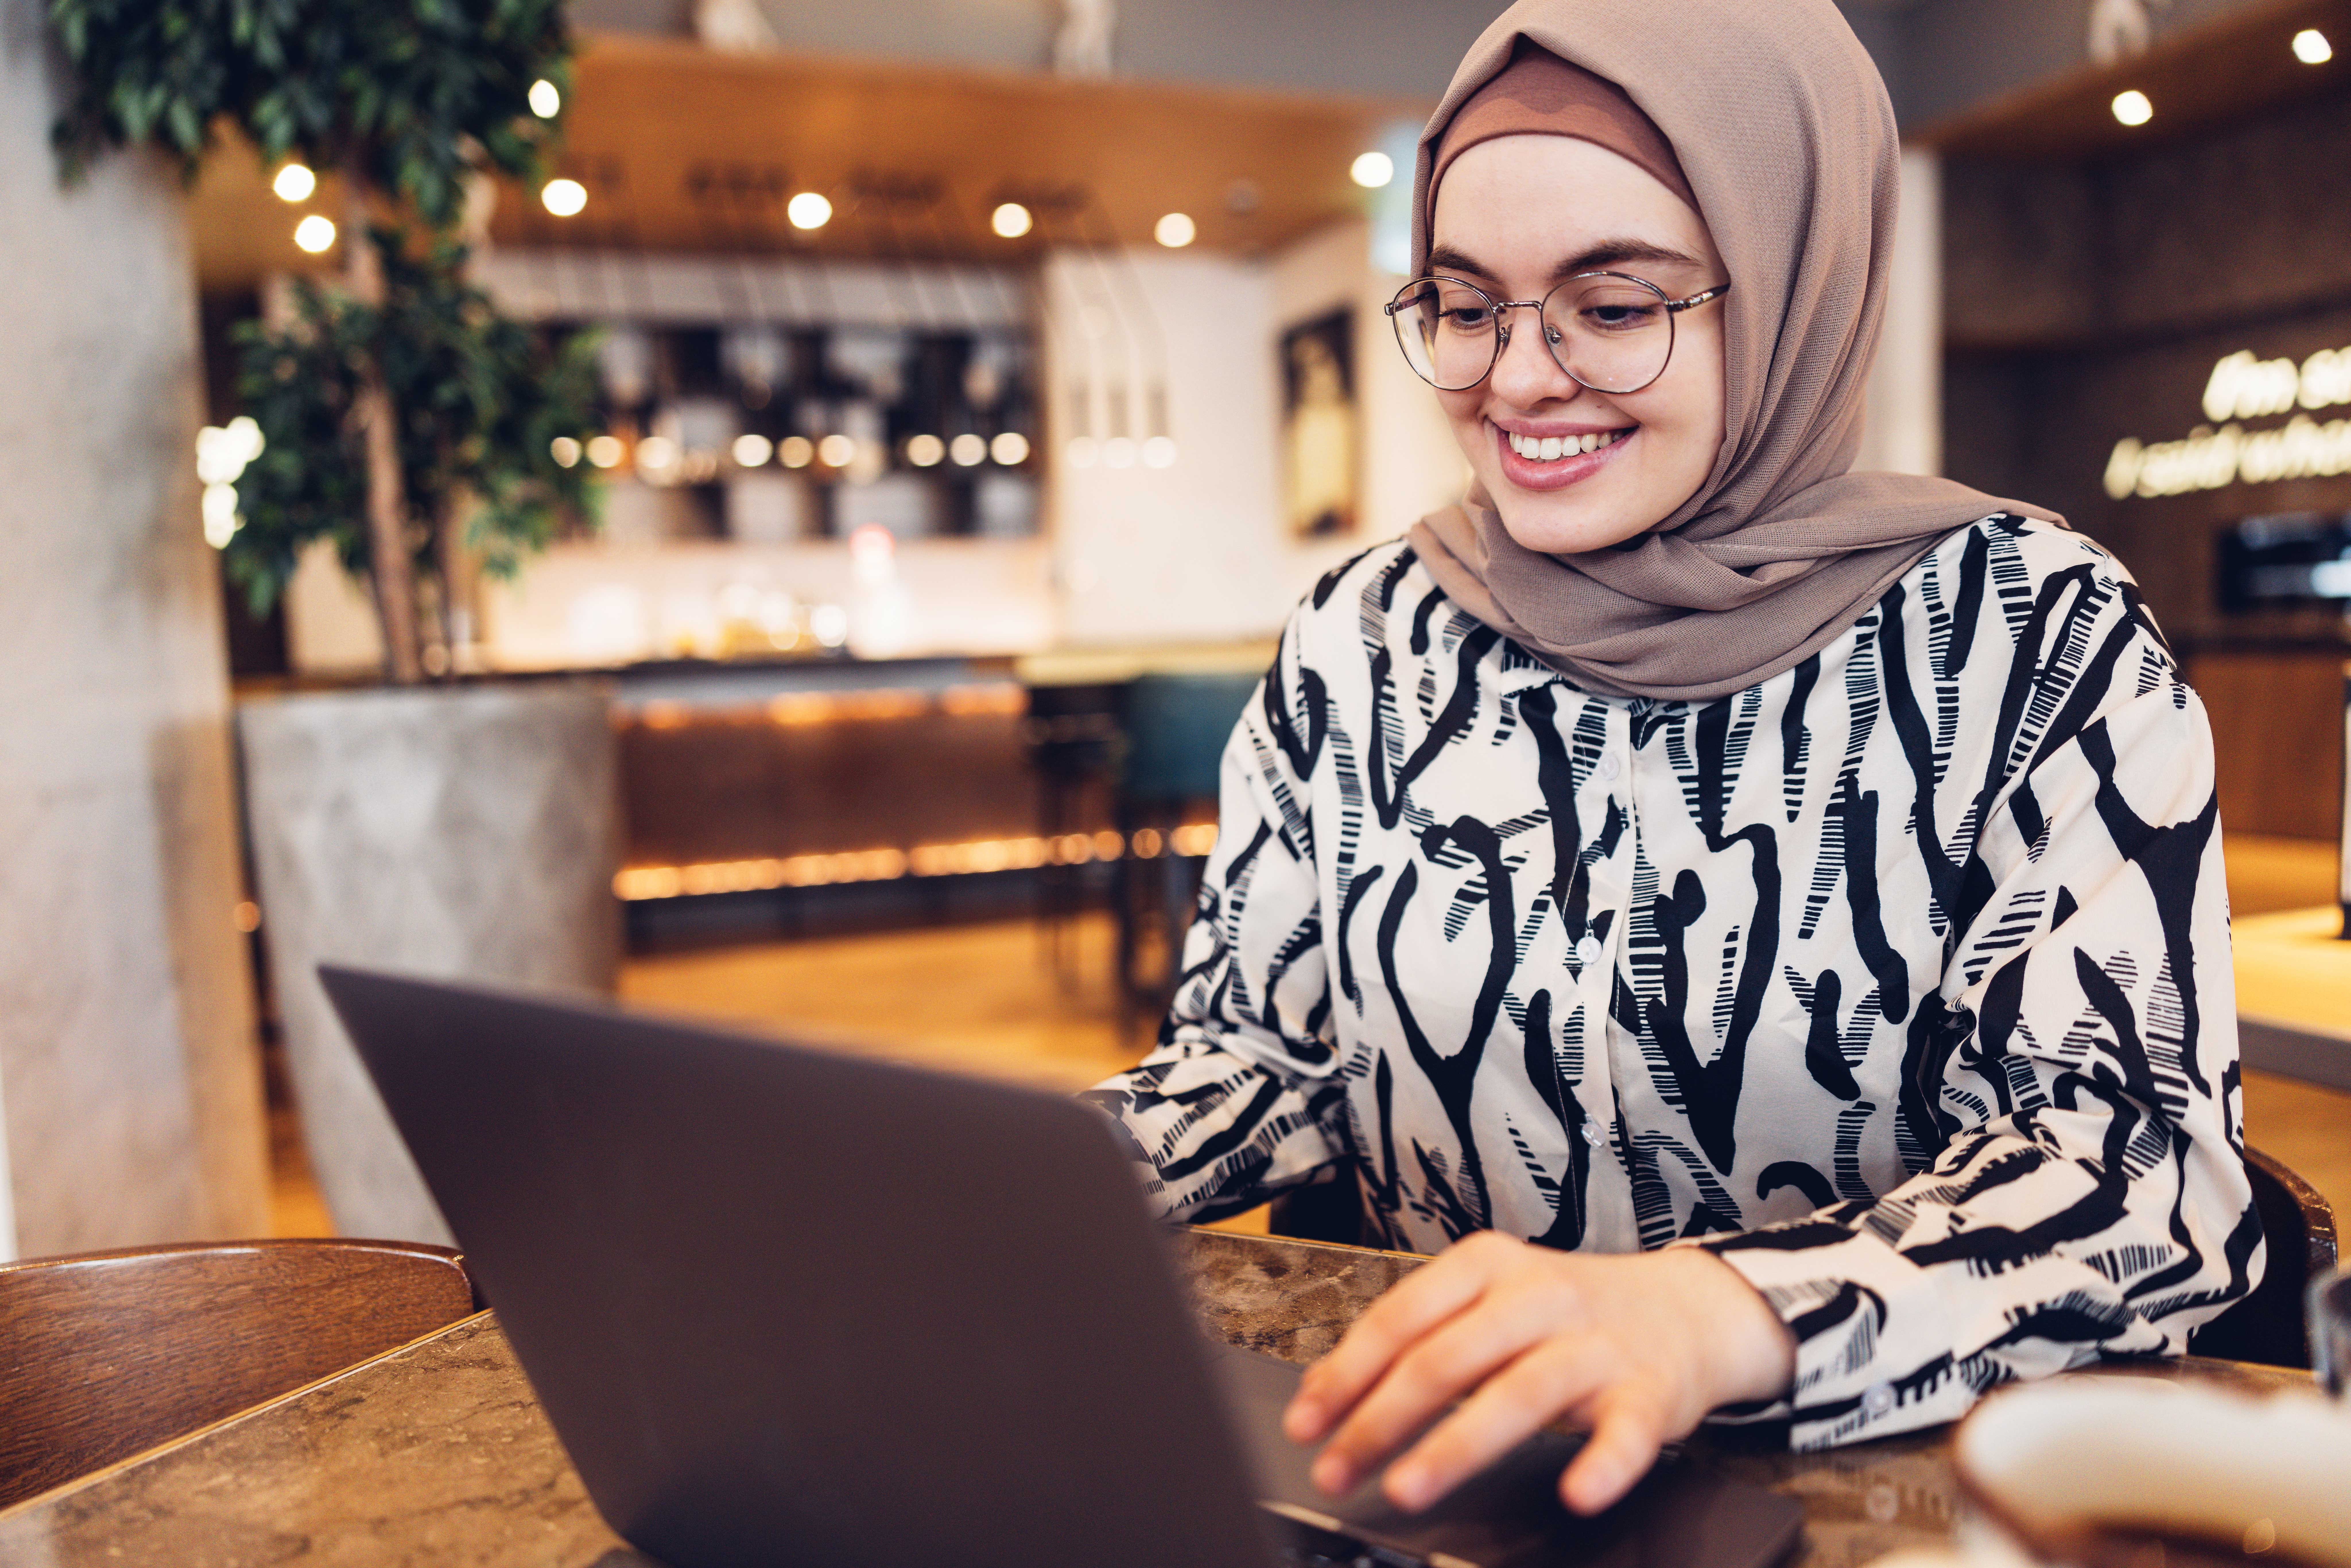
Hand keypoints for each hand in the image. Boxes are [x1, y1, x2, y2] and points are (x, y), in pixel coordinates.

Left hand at [1280, 1233, 1794, 1516]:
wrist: (1684, 1308)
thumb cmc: (1565, 1313)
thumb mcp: (1486, 1302)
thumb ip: (1416, 1337)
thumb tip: (1327, 1392)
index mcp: (1487, 1265)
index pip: (1401, 1318)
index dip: (1347, 1373)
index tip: (1306, 1422)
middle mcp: (1539, 1295)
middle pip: (1447, 1357)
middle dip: (1382, 1419)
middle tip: (1336, 1468)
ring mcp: (1596, 1344)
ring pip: (1519, 1393)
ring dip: (1457, 1446)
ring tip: (1408, 1487)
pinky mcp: (1650, 1391)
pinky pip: (1626, 1431)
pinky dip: (1603, 1463)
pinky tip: (1577, 1491)